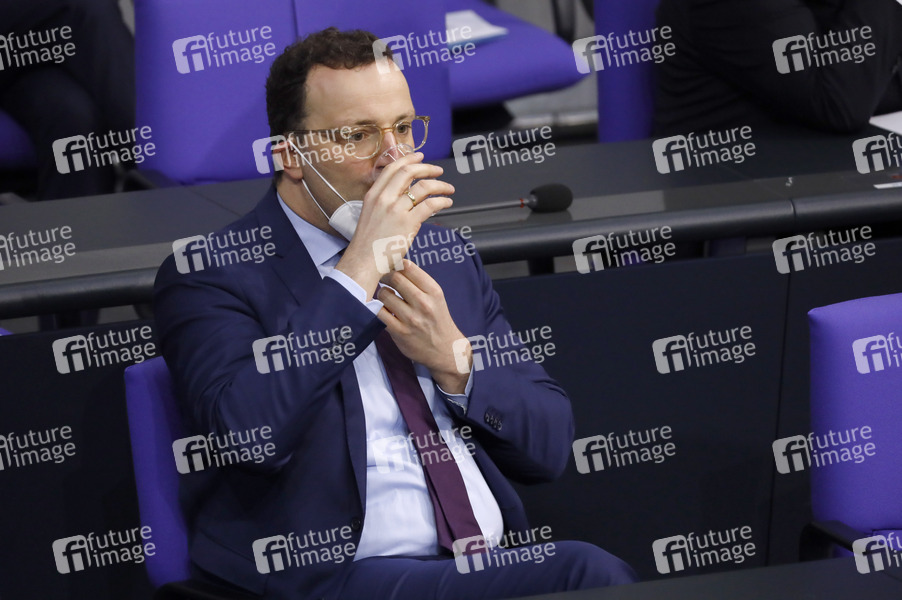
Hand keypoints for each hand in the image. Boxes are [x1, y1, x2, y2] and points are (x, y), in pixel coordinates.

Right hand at [336, 152, 453, 296]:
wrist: (363, 261)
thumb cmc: (368, 244)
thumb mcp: (371, 215)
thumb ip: (385, 202)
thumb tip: (404, 192)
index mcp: (373, 195)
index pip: (392, 169)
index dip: (408, 159)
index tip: (419, 156)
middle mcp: (383, 198)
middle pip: (408, 172)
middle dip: (427, 167)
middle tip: (438, 170)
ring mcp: (395, 210)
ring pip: (423, 187)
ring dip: (439, 185)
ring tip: (448, 188)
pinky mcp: (408, 223)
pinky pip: (430, 205)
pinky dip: (442, 201)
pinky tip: (447, 202)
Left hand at [377, 259, 468, 393]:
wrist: (445, 350)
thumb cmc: (437, 319)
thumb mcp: (436, 297)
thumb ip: (418, 282)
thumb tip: (395, 263)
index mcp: (433, 291)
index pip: (408, 267)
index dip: (395, 264)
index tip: (392, 267)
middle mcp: (423, 303)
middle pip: (394, 278)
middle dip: (385, 276)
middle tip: (384, 280)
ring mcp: (411, 319)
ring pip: (384, 295)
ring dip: (381, 294)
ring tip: (386, 297)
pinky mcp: (399, 332)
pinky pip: (380, 313)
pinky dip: (378, 309)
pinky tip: (384, 310)